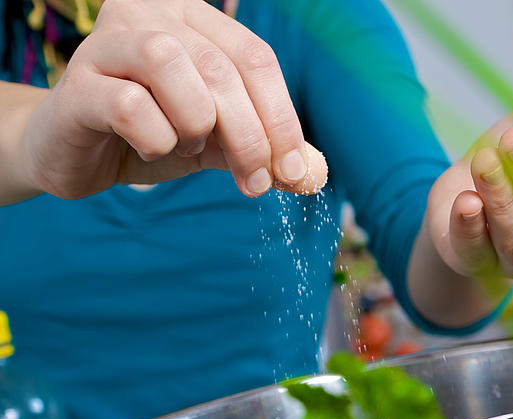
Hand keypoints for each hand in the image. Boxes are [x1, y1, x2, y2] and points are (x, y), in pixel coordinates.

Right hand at [20, 0, 326, 199]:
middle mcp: (149, 15)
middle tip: (255, 183)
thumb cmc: (151, 136)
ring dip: (195, 124)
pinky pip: (131, 106)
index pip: (255, 57)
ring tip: (186, 147)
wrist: (76, 154)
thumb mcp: (217, 141)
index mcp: (193, 19)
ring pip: (172, 65)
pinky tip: (151, 147)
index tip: (294, 170)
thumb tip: (312, 174)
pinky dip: (156, 139)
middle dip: (250, 136)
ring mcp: (108, 43)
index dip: (282, 117)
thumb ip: (262, 149)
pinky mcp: (77, 84)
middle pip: (221, 67)